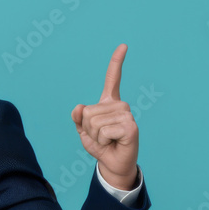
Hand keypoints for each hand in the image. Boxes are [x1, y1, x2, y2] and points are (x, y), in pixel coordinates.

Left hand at [71, 44, 139, 190]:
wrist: (112, 164)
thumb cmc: (100, 146)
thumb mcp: (83, 132)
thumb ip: (78, 118)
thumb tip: (79, 107)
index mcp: (109, 102)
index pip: (113, 78)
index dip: (117, 61)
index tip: (123, 45)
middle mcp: (120, 105)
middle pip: (88, 112)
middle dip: (88, 129)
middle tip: (101, 137)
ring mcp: (126, 115)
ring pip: (94, 122)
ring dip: (95, 136)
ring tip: (107, 140)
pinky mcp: (130, 127)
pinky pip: (103, 131)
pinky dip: (102, 141)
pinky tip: (113, 143)